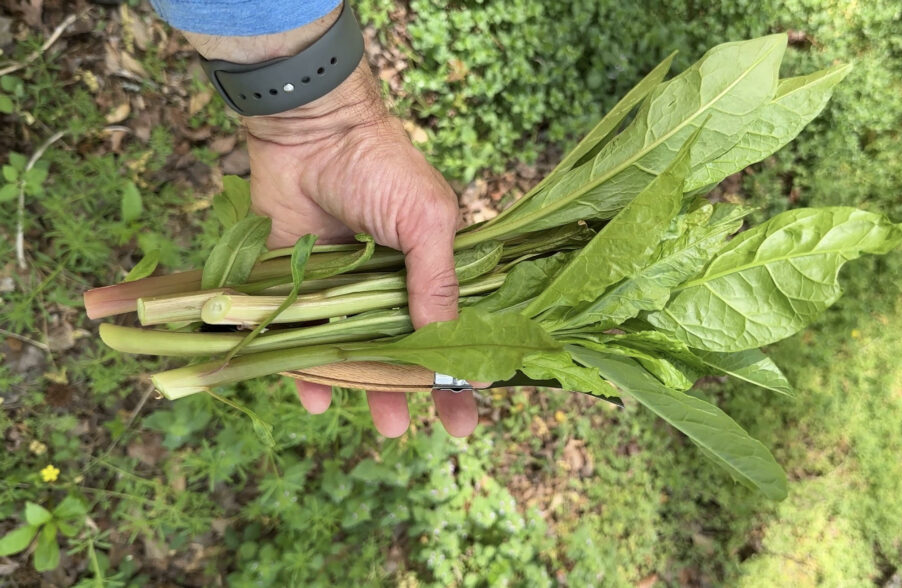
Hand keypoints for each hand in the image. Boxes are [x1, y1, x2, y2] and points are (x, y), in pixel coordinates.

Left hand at [241, 62, 477, 437]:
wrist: (309, 131)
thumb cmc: (381, 167)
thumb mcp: (427, 223)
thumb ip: (438, 285)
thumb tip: (452, 346)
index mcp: (430, 268)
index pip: (452, 330)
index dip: (460, 375)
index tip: (465, 418)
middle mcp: (389, 284)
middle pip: (402, 351)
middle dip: (411, 392)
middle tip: (417, 434)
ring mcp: (343, 288)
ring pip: (354, 352)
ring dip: (366, 389)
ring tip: (383, 428)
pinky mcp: (296, 285)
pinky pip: (300, 337)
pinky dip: (305, 369)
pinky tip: (314, 398)